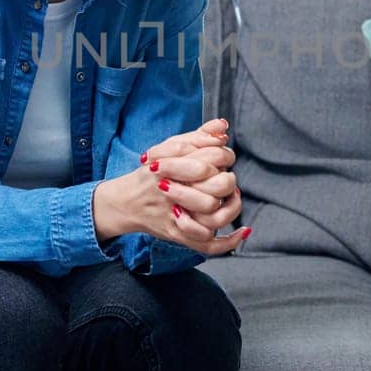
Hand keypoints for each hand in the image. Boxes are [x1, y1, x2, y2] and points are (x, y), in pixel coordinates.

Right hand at [94, 118, 247, 254]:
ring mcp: (177, 216)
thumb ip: (198, 136)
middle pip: (218, 186)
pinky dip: (229, 240)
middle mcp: (175, 191)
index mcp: (173, 165)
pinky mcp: (179, 235)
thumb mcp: (169, 148)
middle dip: (226, 181)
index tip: (222, 156)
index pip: (214, 157)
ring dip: (231, 206)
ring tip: (232, 197)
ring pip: (215, 215)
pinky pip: (208, 245)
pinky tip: (245, 230)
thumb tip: (223, 126)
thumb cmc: (150, 173)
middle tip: (224, 178)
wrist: (125, 202)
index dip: (224, 156)